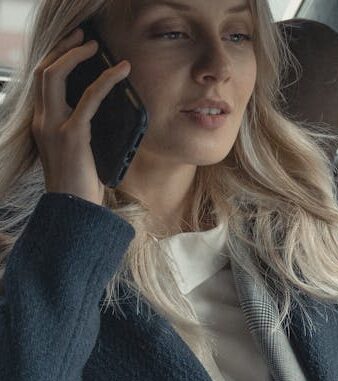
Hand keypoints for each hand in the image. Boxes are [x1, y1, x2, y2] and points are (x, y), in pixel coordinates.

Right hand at [31, 27, 130, 205]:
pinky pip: (89, 97)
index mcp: (43, 125)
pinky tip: (120, 71)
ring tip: (96, 46)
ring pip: (55, 75)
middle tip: (84, 38)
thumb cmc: (81, 186)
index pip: (42, 83)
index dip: (57, 60)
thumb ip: (82, 131)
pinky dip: (106, 80)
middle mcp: (42, 122)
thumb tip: (105, 113)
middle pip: (43, 70)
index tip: (74, 47)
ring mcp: (54, 127)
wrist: (75, 210)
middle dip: (62, 48)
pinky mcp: (73, 135)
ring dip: (76, 55)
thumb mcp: (79, 153)